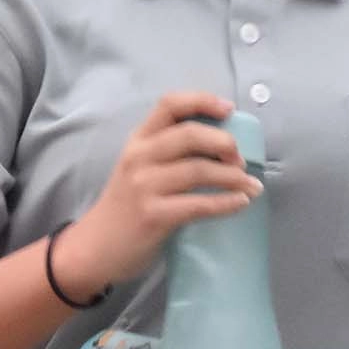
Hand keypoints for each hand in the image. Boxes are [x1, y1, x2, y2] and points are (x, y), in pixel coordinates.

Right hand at [69, 91, 257, 280]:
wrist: (96, 247)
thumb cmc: (128, 205)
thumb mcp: (140, 168)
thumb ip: (169, 152)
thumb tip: (224, 145)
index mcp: (139, 140)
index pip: (169, 105)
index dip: (202, 101)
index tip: (229, 109)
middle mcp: (139, 157)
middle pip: (190, 135)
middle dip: (225, 143)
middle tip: (242, 160)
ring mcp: (144, 186)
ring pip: (198, 170)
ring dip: (234, 177)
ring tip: (252, 186)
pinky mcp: (153, 215)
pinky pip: (198, 205)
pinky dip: (226, 203)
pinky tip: (241, 203)